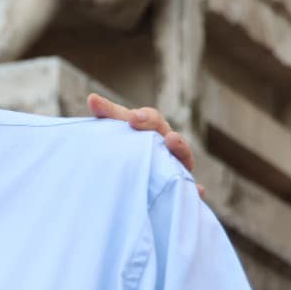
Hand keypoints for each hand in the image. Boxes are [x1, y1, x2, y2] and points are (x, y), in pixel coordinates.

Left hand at [88, 93, 203, 196]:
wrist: (125, 177)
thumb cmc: (124, 146)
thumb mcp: (116, 130)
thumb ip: (108, 115)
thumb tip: (92, 98)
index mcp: (152, 129)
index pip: (151, 119)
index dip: (144, 117)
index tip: (132, 118)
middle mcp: (167, 145)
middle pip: (169, 136)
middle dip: (165, 135)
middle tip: (161, 134)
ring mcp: (175, 166)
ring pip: (184, 158)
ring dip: (182, 151)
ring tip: (173, 143)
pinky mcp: (179, 187)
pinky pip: (190, 189)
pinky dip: (195, 190)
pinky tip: (199, 191)